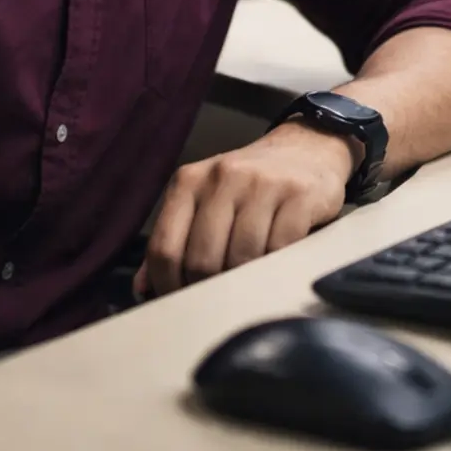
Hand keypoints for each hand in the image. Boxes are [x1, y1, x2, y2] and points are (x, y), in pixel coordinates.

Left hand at [133, 123, 355, 298]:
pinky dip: (275, 268)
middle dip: (208, 289)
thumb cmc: (249, 184)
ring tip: (248, 286)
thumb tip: (144, 288)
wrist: (307, 148)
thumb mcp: (205, 200)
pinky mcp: (299, 195)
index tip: (181, 302)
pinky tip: (275, 268)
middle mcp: (223, 177)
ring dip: (244, 282)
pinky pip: (280, 249)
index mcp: (190, 180)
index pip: (165, 247)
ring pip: (241, 257)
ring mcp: (263, 184)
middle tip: (219, 300)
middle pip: (202, 258)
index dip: (168, 286)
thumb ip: (175, 238)